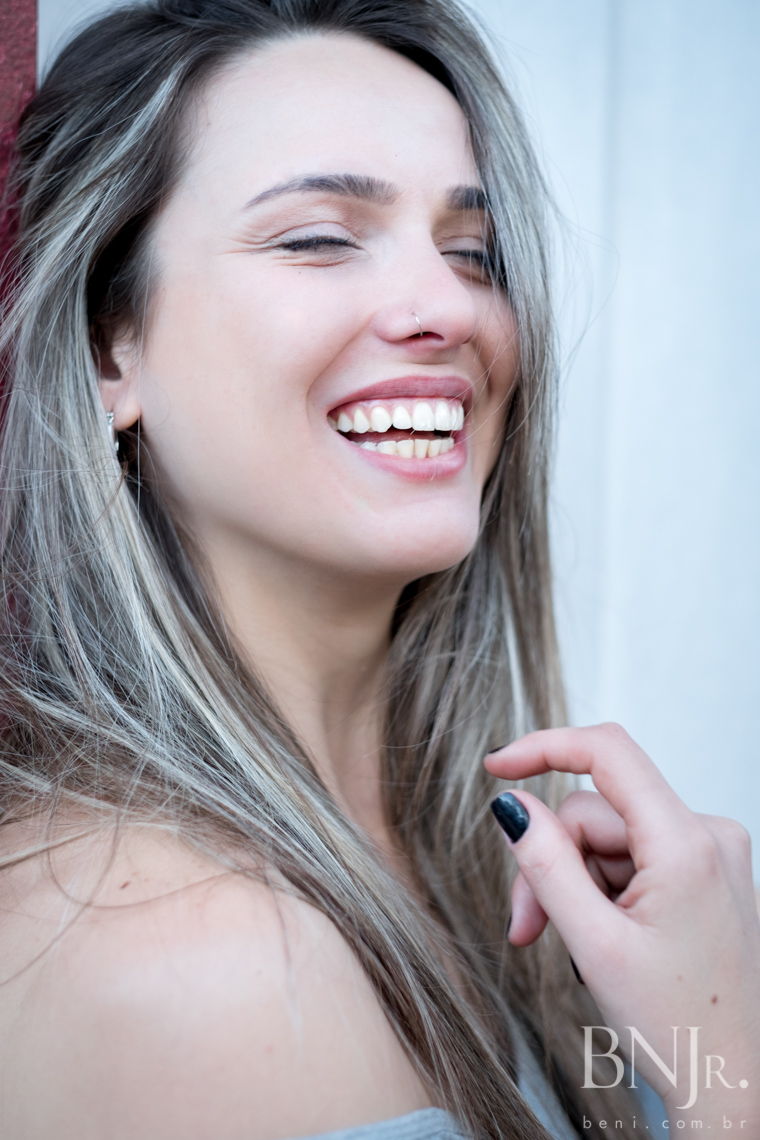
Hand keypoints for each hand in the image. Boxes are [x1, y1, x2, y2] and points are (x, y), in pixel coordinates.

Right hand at [485, 724, 759, 1130]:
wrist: (736, 1082)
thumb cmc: (680, 1028)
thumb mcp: (594, 944)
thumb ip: (546, 864)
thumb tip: (511, 803)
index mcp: (687, 844)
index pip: (608, 752)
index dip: (544, 748)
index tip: (495, 767)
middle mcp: (708, 834)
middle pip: (596, 811)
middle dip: (551, 862)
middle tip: (527, 926)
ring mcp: (711, 852)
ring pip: (608, 837)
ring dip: (574, 884)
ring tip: (570, 944)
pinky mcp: (704, 870)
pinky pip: (632, 854)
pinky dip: (603, 889)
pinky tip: (605, 937)